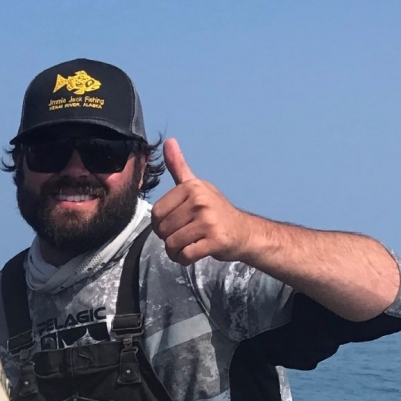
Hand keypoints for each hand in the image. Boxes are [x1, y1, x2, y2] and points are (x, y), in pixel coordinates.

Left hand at [151, 139, 255, 265]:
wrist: (243, 232)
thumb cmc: (215, 211)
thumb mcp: (197, 186)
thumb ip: (179, 167)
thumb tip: (168, 141)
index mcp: (192, 187)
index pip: (156, 214)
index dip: (161, 225)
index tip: (177, 223)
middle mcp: (200, 201)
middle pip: (163, 230)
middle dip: (169, 239)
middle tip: (185, 236)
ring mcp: (208, 221)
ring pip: (172, 245)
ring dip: (176, 251)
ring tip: (190, 245)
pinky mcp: (215, 240)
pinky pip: (185, 255)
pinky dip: (185, 259)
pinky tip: (194, 253)